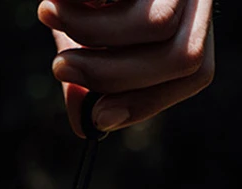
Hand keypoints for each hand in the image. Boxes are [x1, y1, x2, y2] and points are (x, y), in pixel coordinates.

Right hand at [38, 0, 214, 135]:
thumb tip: (88, 124)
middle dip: (113, 76)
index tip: (99, 116)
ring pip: (157, 26)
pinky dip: (85, 1)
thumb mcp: (89, 31)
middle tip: (58, 69)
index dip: (147, 101)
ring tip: (47, 14)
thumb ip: (93, 75)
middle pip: (180, 58)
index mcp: (194, 16)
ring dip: (92, 35)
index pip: (194, 71)